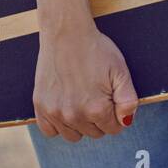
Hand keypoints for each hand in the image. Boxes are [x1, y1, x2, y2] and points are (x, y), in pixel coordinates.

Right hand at [33, 20, 138, 140]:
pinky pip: (50, 131)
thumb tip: (125, 122)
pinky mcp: (40, 106)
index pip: (113, 129)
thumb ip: (128, 101)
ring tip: (80, 98)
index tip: (110, 97)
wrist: (66, 32)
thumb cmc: (95, 49)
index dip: (115, 113)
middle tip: (95, 93)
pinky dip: (58, 124)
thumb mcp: (121, 71)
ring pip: (73, 135)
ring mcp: (55, 112)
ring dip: (79, 123)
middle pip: (94, 133)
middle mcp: (74, 115)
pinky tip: (64, 106)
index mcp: (97, 109)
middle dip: (98, 118)